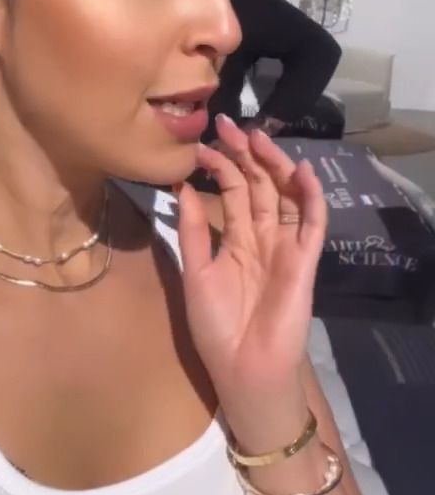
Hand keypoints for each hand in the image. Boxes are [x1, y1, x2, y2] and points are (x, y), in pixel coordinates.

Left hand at [177, 114, 326, 415]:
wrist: (242, 368)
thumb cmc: (217, 328)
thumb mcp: (195, 273)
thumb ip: (194, 231)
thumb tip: (183, 186)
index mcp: (236, 241)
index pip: (233, 192)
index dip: (220, 167)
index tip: (202, 145)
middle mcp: (263, 238)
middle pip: (259, 186)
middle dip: (247, 154)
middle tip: (230, 125)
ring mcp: (286, 247)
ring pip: (286, 196)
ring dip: (276, 165)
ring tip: (259, 137)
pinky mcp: (305, 262)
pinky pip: (312, 224)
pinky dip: (310, 197)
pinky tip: (300, 172)